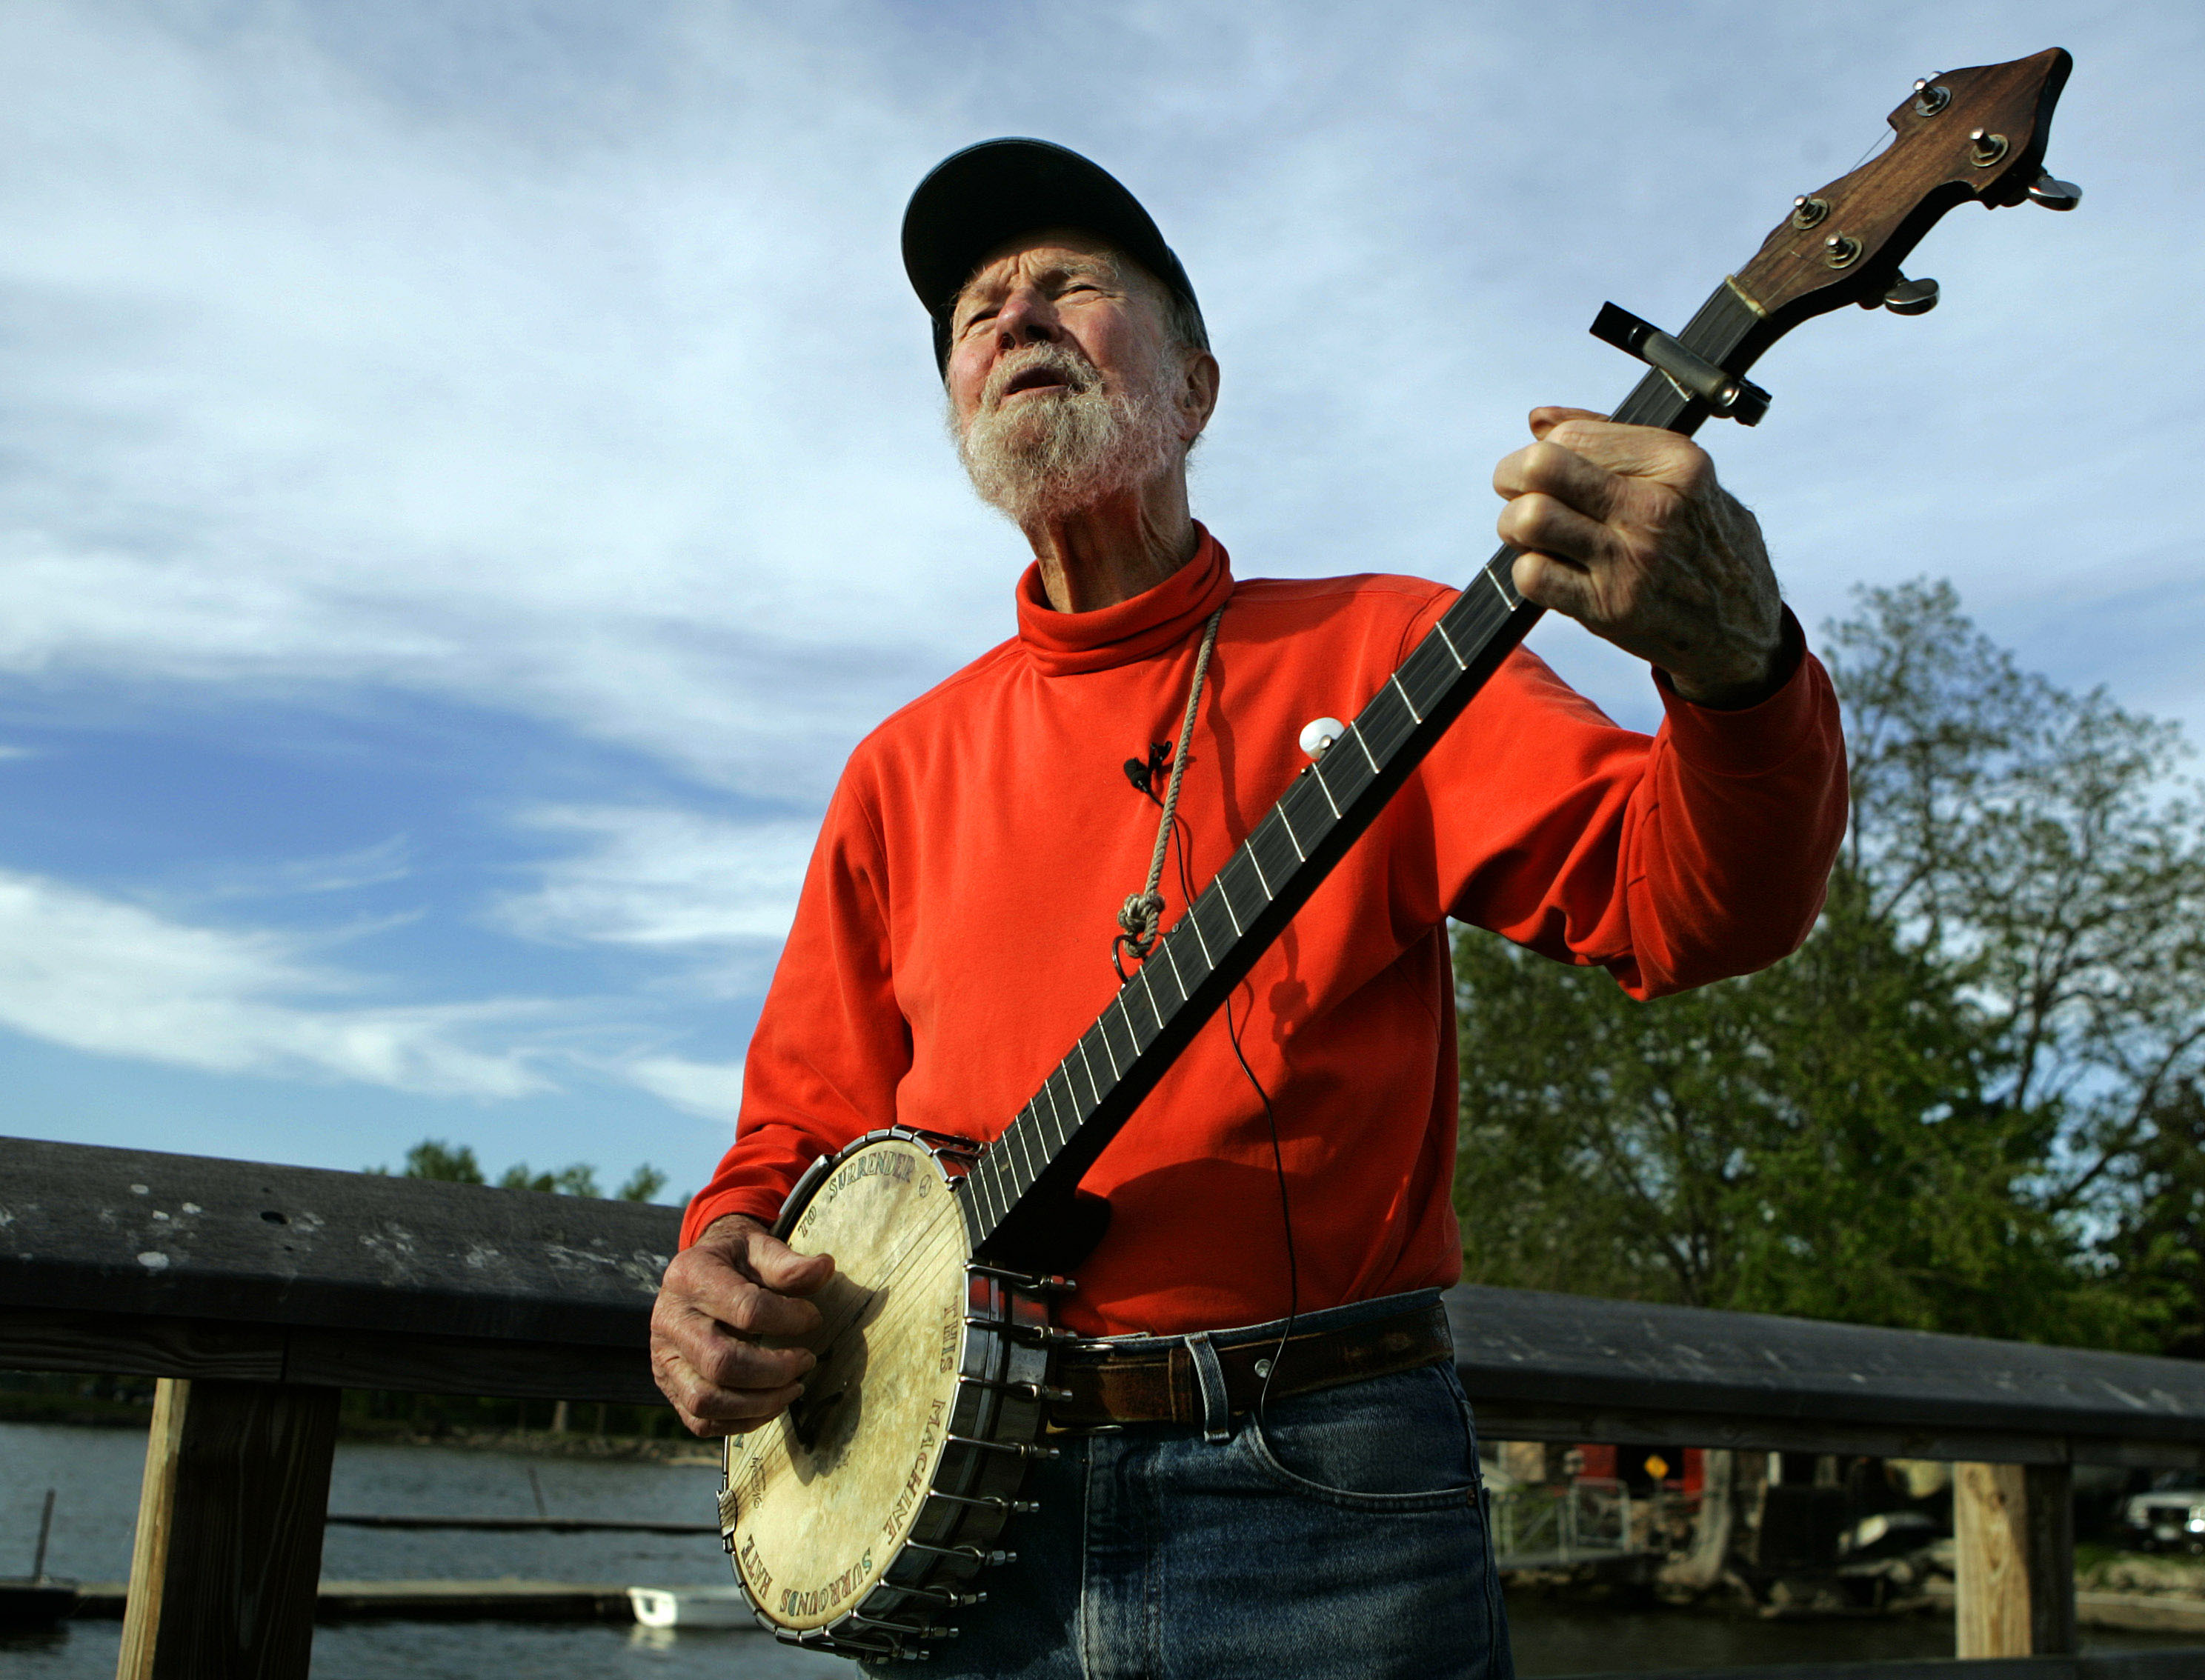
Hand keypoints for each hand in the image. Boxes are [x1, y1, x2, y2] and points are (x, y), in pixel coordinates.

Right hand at [651, 1213, 835, 1436]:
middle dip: (775, 1371)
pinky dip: (741, 1422)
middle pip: (721, 1362)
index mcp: (691, 1276)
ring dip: (760, 1403)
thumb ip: (788, 1264)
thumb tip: (825, 1268)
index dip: (789, 1319)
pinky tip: (771, 1404)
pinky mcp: (668, 1385)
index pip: (746, 1309)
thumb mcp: (757, 1248)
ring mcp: (663, 1358)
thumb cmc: (733, 1262)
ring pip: (707, 1400)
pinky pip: (701, 1421)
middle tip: (807, 1362)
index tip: (814, 1318)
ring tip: (794, 1388)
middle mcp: (669, 1320)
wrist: (696, 1275)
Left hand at [1493, 407, 1783, 707]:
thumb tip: (1539, 420)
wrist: (1740, 626)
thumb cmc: (1699, 541)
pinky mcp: (1611, 607)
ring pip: (1529, 519)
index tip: (1546, 468)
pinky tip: (1550, 569)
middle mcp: (1655, 508)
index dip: (1544, 449)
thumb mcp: (1677, 478)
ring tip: (1531, 533)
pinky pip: (1533, 575)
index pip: (1572, 436)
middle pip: (1541, 468)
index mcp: (1675, 462)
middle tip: (1517, 493)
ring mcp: (1632, 560)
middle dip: (1512, 477)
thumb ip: (1609, 441)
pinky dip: (1527, 570)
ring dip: (1513, 525)